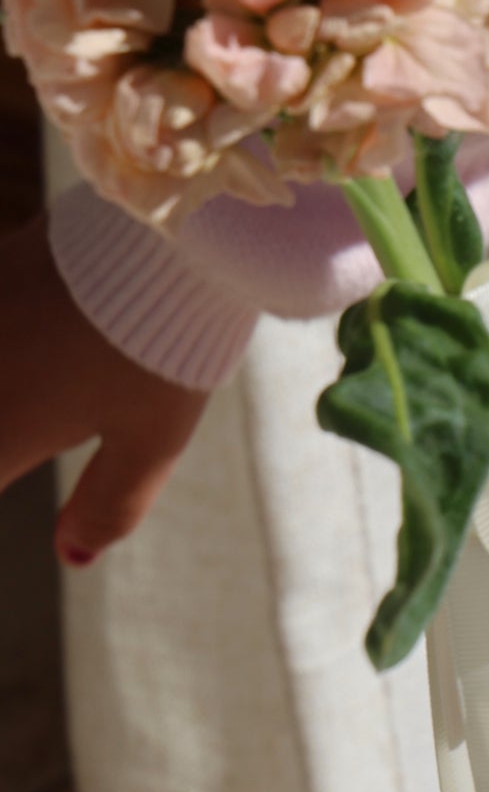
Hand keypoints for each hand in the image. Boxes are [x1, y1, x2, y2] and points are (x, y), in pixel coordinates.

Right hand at [0, 213, 208, 564]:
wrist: (168, 234)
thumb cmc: (164, 347)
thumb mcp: (150, 439)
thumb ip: (108, 503)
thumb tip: (75, 557)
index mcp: (5, 430)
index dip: (7, 468)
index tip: (22, 459)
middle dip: (10, 430)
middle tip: (32, 426)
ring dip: (12, 393)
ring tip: (39, 393)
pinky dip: (8, 341)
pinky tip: (28, 340)